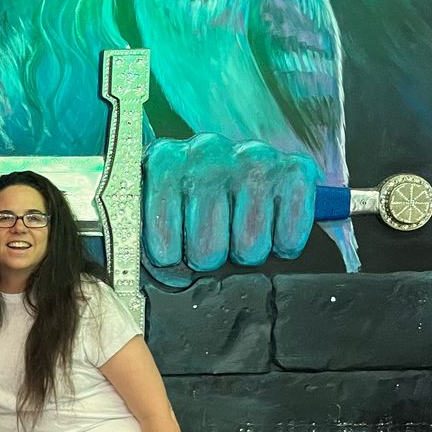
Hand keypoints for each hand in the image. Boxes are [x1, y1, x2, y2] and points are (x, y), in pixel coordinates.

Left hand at [143, 134, 318, 287]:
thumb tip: (149, 280)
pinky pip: (290, 238)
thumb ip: (137, 239)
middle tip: (206, 242)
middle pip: (208, 252)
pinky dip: (283, 246)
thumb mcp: (146, 210)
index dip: (169, 260)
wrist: (227, 161)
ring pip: (250, 249)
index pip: (163, 246)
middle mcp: (207, 151)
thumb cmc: (180, 196)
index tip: (170, 252)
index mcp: (163, 161)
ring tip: (234, 234)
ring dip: (244, 254)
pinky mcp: (293, 168)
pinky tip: (268, 228)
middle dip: (207, 258)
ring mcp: (252, 157)